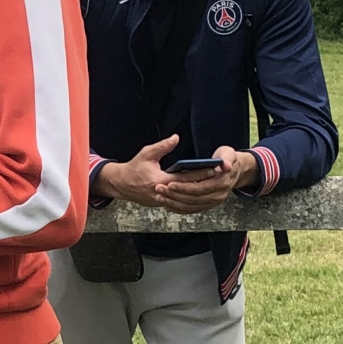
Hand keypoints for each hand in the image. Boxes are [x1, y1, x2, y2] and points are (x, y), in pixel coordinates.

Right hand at [97, 140, 258, 212]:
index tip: (213, 168)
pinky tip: (203, 196)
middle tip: (220, 177)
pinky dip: (193, 201)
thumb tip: (176, 138)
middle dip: (205, 183)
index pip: (185, 178)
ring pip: (187, 201)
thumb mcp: (147, 153)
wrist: (122, 185)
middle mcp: (162, 194)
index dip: (200, 173)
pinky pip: (182, 205)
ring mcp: (163, 202)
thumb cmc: (134, 167)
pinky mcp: (163, 205)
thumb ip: (162, 146)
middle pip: (189, 190)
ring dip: (201, 194)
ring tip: (215, 186)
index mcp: (159, 181)